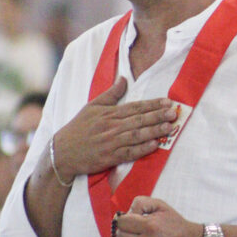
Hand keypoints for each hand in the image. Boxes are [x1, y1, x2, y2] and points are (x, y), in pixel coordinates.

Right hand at [53, 79, 177, 180]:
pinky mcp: (109, 157)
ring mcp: (111, 142)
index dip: (152, 104)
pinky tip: (155, 145)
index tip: (167, 102)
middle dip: (158, 116)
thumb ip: (110, 94)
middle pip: (139, 120)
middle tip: (174, 113)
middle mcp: (111, 126)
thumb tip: (124, 78)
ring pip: (136, 135)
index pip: (135, 107)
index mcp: (109, 113)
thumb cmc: (78, 128)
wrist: (62, 152)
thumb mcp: (92, 106)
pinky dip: (143, 149)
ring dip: (154, 131)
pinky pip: (129, 153)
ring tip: (170, 127)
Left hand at [116, 197, 203, 236]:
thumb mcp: (161, 205)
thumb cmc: (175, 223)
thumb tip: (126, 213)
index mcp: (150, 226)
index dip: (124, 219)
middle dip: (124, 230)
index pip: (122, 223)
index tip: (130, 219)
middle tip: (133, 228)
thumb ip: (141, 203)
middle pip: (121, 236)